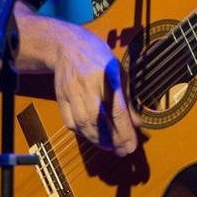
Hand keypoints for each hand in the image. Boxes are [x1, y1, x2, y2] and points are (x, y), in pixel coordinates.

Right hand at [52, 27, 138, 156]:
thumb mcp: (119, 71)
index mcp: (107, 76)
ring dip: (97, 140)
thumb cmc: (99, 57)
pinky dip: (82, 132)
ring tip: (110, 146)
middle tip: (122, 150)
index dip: (125, 132)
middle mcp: (88, 85)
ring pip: (82, 124)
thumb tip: (137, 123)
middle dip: (112, 140)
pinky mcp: (60, 97)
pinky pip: (70, 122)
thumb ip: (127, 98)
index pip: (117, 111)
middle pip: (98, 121)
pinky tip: (92, 135)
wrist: (68, 45)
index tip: (132, 146)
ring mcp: (71, 92)